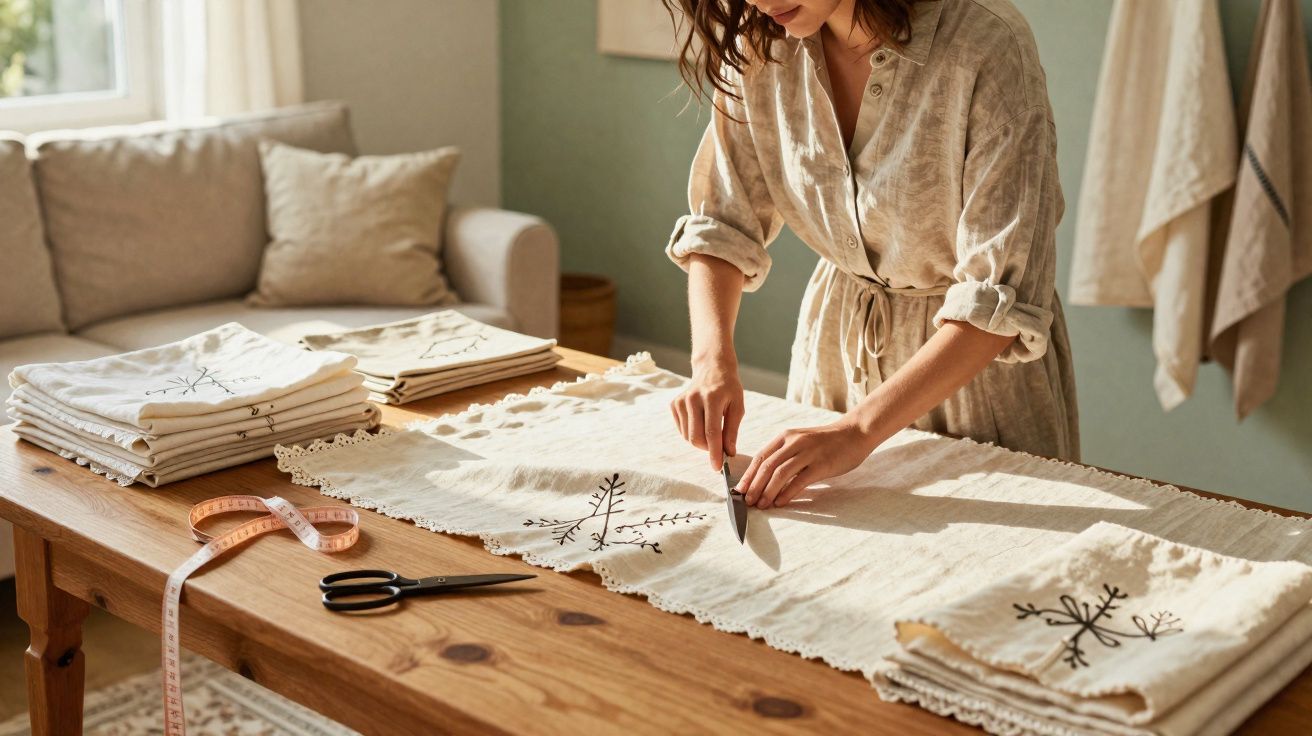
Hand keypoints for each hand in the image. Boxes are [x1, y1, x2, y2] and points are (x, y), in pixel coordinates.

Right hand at [670, 359, 744, 469]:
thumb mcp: (738, 406)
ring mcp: (681, 401)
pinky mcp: (674, 404)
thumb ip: (732, 430)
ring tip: (711, 429)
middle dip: (708, 449)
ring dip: (701, 441)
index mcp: (712, 398)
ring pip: (688, 436)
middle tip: (719, 448)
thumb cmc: (728, 388)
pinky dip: (692, 433)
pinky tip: (701, 422)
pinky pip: (682, 430)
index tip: (717, 467)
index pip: (712, 432)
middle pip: (696, 437)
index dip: (715, 452)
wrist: (712, 368)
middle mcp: (693, 399)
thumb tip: (729, 452)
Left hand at [738, 417, 878, 508]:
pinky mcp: (822, 464)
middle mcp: (794, 442)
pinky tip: (780, 503)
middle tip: (747, 502)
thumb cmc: (827, 442)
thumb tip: (766, 479)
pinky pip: (800, 480)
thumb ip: (785, 455)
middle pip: (768, 466)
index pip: (761, 457)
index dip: (749, 475)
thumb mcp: (801, 442)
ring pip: (781, 473)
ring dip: (767, 491)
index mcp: (786, 437)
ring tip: (761, 505)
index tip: (739, 490)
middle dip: (754, 486)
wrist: (855, 433)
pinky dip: (787, 493)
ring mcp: (808, 452)